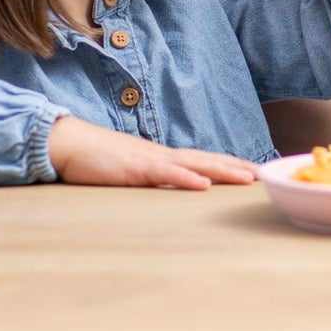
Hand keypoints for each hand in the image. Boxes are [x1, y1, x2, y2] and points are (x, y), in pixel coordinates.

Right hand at [47, 116, 259, 190]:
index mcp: (161, 158)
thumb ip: (148, 178)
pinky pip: (164, 173)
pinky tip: (203, 184)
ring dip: (222, 171)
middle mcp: (162, 156)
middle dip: (236, 167)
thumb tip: (168, 187)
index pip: (202, 161)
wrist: (68, 143)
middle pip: (206, 160)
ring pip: (194, 164)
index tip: (253, 172)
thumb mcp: (128, 171)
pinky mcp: (134, 168)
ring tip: (247, 177)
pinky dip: (185, 178)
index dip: (228, 166)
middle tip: (263, 175)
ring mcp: (150, 160)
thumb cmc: (95, 159)